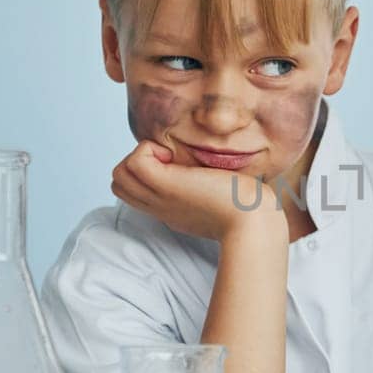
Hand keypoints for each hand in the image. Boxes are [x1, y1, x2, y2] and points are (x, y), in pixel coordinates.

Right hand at [111, 141, 281, 241]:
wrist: (253, 222)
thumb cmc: (248, 208)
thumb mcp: (220, 195)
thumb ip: (207, 184)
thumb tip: (204, 166)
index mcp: (171, 209)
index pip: (134, 190)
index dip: (145, 172)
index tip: (175, 167)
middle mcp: (160, 206)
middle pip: (119, 182)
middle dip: (137, 163)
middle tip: (171, 162)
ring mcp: (160, 197)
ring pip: (119, 174)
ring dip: (140, 156)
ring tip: (172, 159)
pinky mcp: (167, 185)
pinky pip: (134, 161)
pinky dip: (148, 150)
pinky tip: (174, 157)